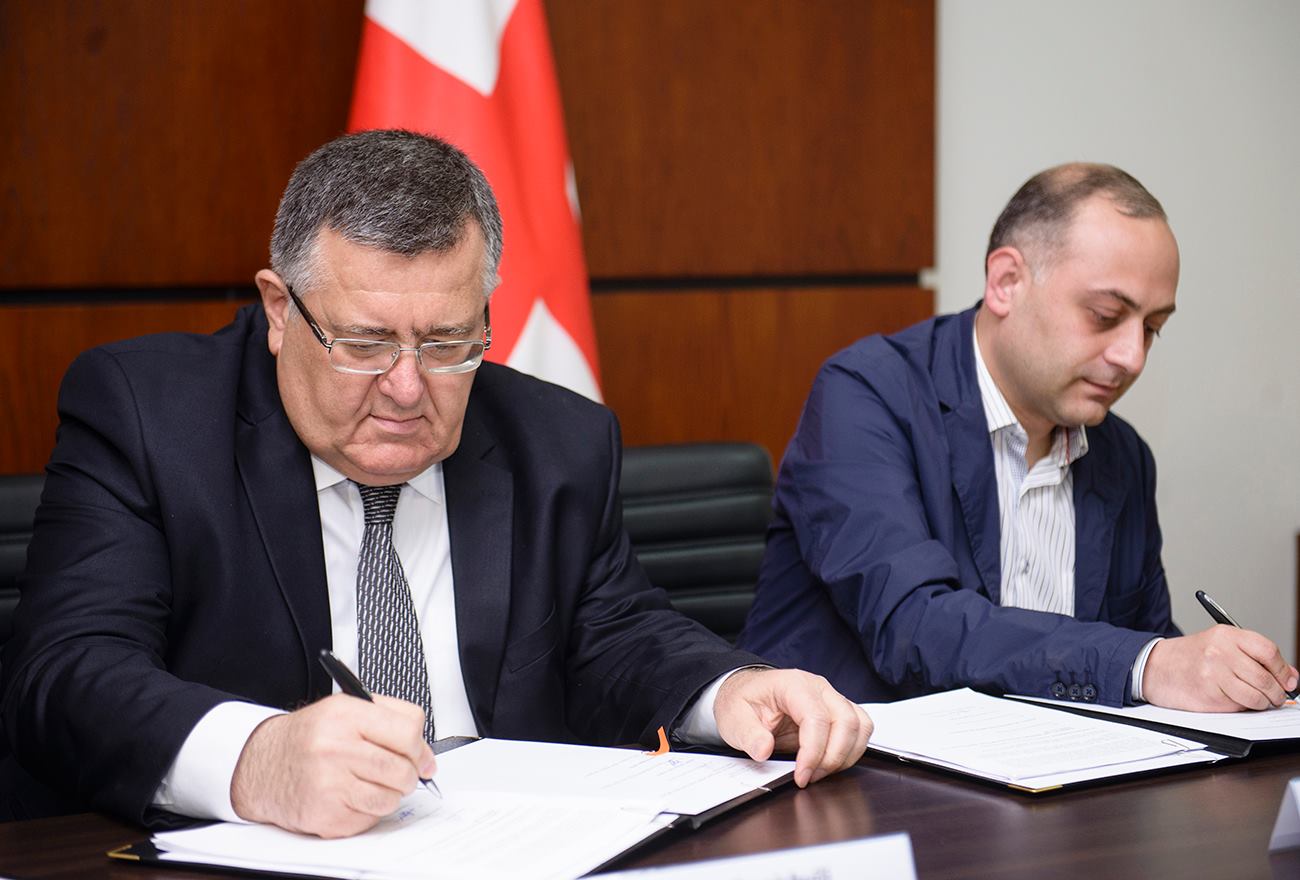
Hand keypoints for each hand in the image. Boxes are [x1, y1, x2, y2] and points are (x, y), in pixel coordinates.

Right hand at [230, 694, 435, 837]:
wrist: (262, 764)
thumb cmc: (310, 737)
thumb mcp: (346, 709)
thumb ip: (391, 720)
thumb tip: (426, 756)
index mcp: (345, 715)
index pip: (408, 730)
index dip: (420, 747)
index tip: (420, 757)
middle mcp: (335, 748)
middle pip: (402, 769)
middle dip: (408, 775)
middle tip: (397, 773)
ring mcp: (328, 783)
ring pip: (390, 798)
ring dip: (388, 794)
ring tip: (368, 783)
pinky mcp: (325, 815)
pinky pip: (369, 819)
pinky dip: (367, 811)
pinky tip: (349, 796)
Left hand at [714, 668, 871, 786]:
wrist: (747, 693)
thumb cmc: (743, 701)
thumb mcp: (733, 718)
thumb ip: (748, 734)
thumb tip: (764, 751)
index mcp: (793, 685)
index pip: (816, 718)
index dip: (813, 752)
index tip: (801, 776)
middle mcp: (819, 688)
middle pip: (846, 721)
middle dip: (832, 757)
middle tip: (810, 777)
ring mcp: (831, 698)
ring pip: (860, 726)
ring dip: (845, 755)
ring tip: (819, 772)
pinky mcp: (837, 711)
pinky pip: (860, 729)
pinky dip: (850, 751)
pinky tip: (829, 763)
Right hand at [1142, 626, 1298, 711]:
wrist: (1156, 667)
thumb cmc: (1190, 657)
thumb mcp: (1221, 646)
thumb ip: (1255, 657)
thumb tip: (1290, 676)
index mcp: (1226, 635)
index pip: (1267, 651)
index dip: (1283, 670)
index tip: (1289, 682)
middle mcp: (1220, 652)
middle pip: (1265, 677)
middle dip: (1277, 693)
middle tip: (1277, 697)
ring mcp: (1213, 673)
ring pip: (1256, 696)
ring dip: (1263, 703)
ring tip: (1259, 701)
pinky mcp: (1208, 694)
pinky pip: (1239, 705)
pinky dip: (1243, 707)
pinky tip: (1236, 700)